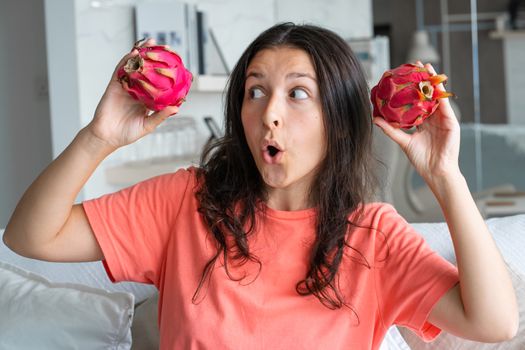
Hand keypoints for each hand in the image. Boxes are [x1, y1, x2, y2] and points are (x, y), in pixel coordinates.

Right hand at [86, 39, 178, 149]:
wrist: (107, 137)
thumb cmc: (128, 133)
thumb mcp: (148, 125)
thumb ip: (160, 116)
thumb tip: (176, 108)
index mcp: (146, 99)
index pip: (157, 83)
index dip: (164, 73)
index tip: (175, 64)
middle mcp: (137, 91)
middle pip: (147, 71)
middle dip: (154, 59)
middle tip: (164, 47)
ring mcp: (125, 87)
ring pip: (134, 68)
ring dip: (141, 55)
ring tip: (150, 42)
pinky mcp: (114, 86)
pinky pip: (120, 71)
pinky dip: (126, 61)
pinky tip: (133, 53)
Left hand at [373, 62, 460, 186]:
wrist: (435, 171)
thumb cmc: (421, 159)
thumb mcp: (403, 141)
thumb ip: (390, 129)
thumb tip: (374, 119)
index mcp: (423, 122)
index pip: (416, 101)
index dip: (411, 88)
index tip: (404, 75)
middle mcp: (433, 118)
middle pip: (427, 94)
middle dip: (422, 79)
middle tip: (415, 64)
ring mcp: (443, 119)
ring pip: (437, 96)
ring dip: (433, 81)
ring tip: (427, 67)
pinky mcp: (451, 122)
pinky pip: (445, 105)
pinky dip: (441, 94)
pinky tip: (436, 83)